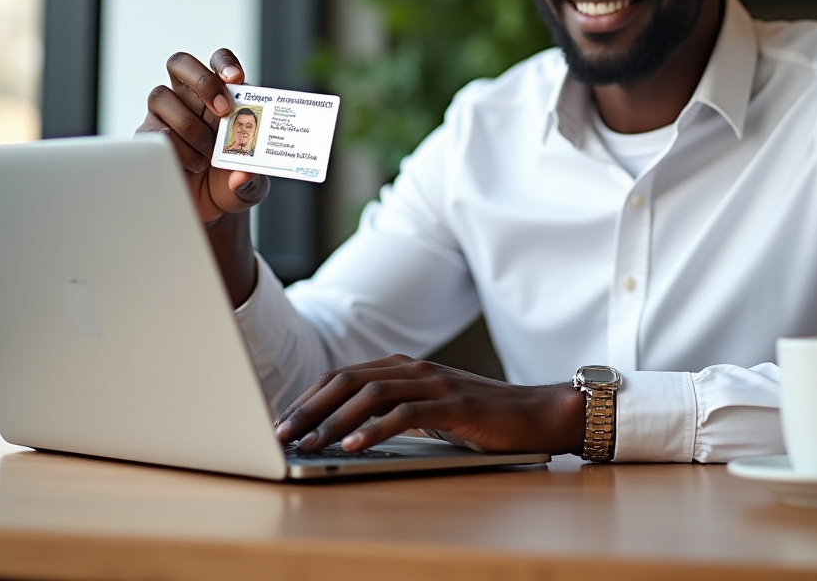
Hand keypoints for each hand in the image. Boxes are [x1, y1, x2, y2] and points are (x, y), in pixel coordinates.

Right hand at [138, 49, 266, 305]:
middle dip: (202, 81)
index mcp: (223, 97)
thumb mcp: (251, 186)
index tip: (236, 78)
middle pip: (180, 63)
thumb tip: (244, 174)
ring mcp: (166, 116)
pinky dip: (174, 148)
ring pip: (160, 96)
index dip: (224, 63)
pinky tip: (190, 165)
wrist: (207, 212)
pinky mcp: (148, 138)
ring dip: (188, 126)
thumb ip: (252, 179)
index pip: (218, 62)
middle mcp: (191, 99)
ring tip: (206, 155)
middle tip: (222, 110)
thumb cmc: (232, 185)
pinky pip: (152, 131)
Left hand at [274, 354, 586, 455]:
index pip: (344, 375)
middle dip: (309, 407)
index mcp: (404, 367)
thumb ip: (392, 412)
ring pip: (372, 394)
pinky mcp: (455, 404)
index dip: (309, 397)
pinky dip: (374, 430)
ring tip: (309, 444)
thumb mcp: (428, 412)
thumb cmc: (480, 418)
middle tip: (280, 433)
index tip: (282, 421)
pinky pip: (406, 414)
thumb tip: (342, 432)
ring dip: (334, 420)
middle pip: (349, 380)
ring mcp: (435, 383)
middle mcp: (415, 368)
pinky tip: (352, 448)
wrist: (536, 414)